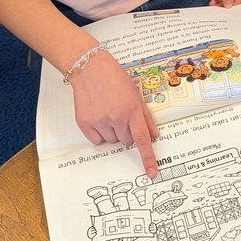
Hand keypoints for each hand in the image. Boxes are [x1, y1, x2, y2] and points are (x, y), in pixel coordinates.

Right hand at [70, 48, 159, 178]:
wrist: (90, 68)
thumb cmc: (114, 78)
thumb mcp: (135, 94)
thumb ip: (146, 116)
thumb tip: (155, 134)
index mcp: (132, 109)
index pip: (142, 139)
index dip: (148, 158)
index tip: (151, 172)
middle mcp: (116, 117)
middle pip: (126, 141)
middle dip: (126, 131)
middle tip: (120, 114)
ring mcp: (100, 121)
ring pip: (111, 141)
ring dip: (112, 131)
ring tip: (108, 111)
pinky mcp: (85, 123)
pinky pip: (96, 140)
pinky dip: (98, 133)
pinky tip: (98, 116)